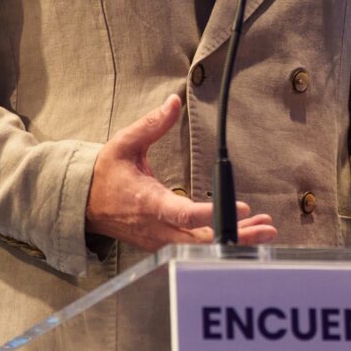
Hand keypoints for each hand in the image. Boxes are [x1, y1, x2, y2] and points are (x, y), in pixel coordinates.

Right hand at [85, 95, 275, 248]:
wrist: (84, 203)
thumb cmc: (106, 173)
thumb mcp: (125, 143)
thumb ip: (152, 124)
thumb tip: (173, 102)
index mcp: (149, 203)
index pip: (184, 215)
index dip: (213, 214)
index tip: (240, 208)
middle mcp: (157, 227)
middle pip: (202, 239)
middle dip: (236, 234)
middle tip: (267, 226)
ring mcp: (160, 240)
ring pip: (202, 247)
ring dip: (234, 240)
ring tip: (266, 230)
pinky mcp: (163, 244)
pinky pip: (196, 248)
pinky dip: (221, 242)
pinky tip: (245, 234)